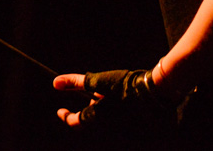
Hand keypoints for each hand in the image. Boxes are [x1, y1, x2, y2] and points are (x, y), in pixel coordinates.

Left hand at [54, 69, 180, 133]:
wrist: (157, 92)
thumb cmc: (126, 85)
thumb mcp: (99, 80)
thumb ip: (76, 82)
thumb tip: (55, 82)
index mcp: (97, 118)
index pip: (75, 122)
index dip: (66, 116)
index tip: (61, 111)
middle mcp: (107, 128)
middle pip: (92, 122)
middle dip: (91, 109)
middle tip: (94, 96)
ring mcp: (121, 131)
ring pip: (106, 123)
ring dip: (105, 112)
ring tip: (113, 96)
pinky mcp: (134, 132)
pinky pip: (120, 124)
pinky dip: (118, 114)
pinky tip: (125, 102)